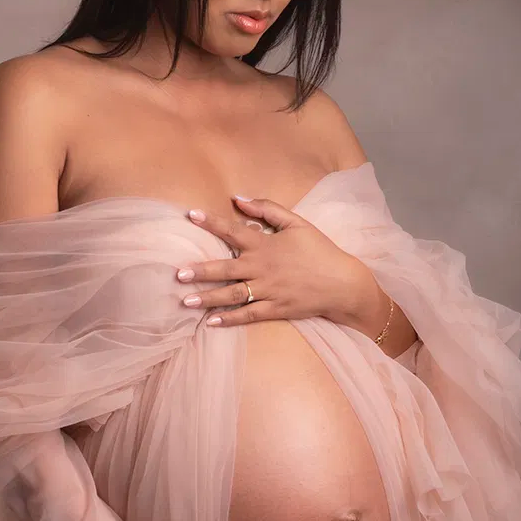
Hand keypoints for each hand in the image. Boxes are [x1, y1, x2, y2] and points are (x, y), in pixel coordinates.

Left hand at [175, 194, 368, 326]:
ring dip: (208, 298)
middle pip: (226, 269)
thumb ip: (267, 209)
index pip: (233, 231)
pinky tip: (211, 322)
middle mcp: (262, 268)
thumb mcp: (297, 223)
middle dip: (200, 271)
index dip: (211, 223)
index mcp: (266, 244)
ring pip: (232, 295)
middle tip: (178, 274)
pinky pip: (248, 315)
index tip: (190, 215)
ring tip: (186, 301)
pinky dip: (229, 319)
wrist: (342, 284)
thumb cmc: (319, 250)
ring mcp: (268, 291)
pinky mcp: (274, 309)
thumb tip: (239, 198)